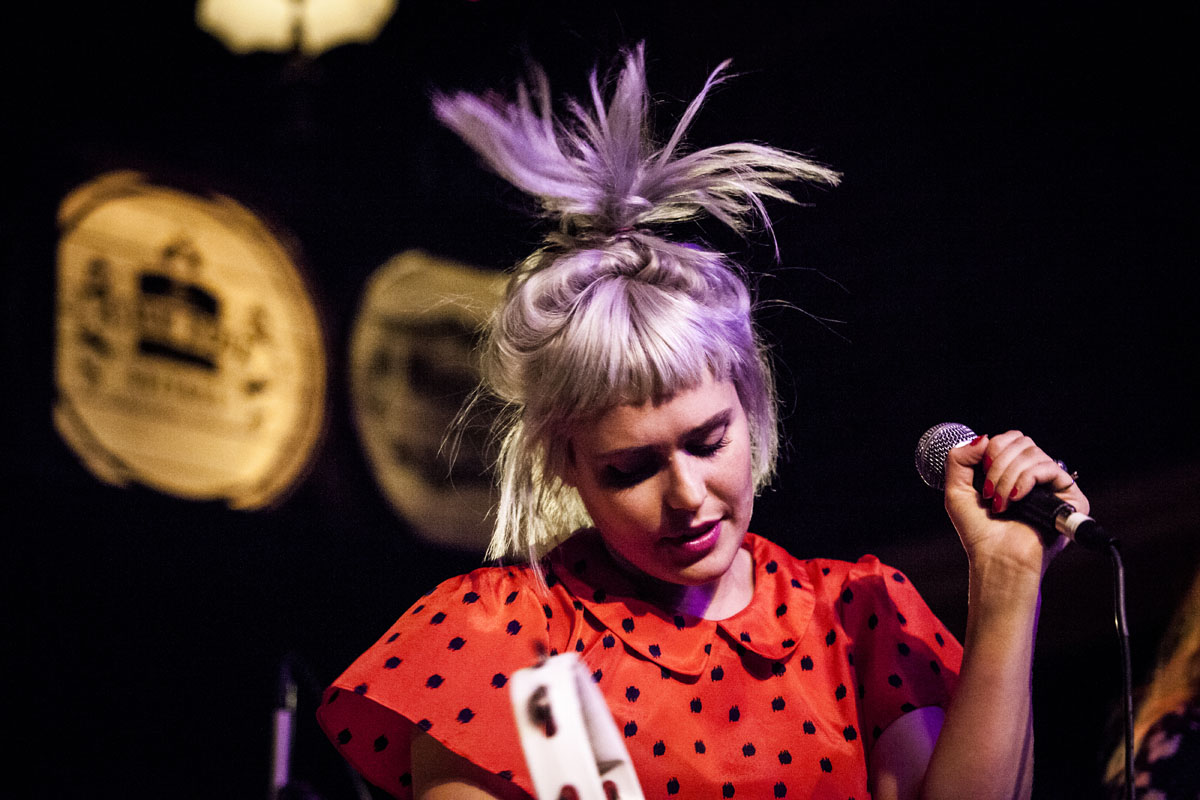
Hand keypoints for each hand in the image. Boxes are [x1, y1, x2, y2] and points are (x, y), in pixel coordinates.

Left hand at [943, 431, 1087, 579]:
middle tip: (989, 492)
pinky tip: (1016, 499)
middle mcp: (1035, 475)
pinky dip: (1025, 480)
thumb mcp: (956, 490)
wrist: (997, 559)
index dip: (994, 448)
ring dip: (1008, 477)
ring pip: (1032, 453)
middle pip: (1021, 442)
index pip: (1010, 439)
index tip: (981, 470)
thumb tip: (983, 437)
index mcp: (1013, 471)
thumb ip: (959, 459)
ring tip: (1001, 503)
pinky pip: (1048, 468)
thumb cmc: (980, 532)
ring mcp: (1053, 485)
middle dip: (997, 464)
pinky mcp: (1070, 496)